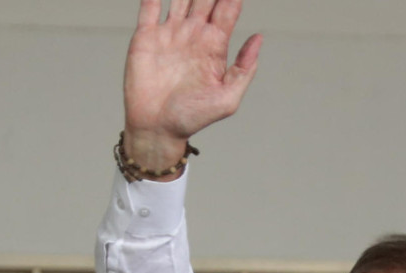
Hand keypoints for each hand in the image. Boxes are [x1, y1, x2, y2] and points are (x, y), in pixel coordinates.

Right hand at [122, 0, 262, 171]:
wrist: (157, 128)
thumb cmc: (193, 118)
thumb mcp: (228, 98)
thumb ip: (244, 68)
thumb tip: (259, 38)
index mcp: (214, 47)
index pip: (227, 11)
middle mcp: (193, 36)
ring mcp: (169, 34)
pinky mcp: (146, 37)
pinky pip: (149, 7)